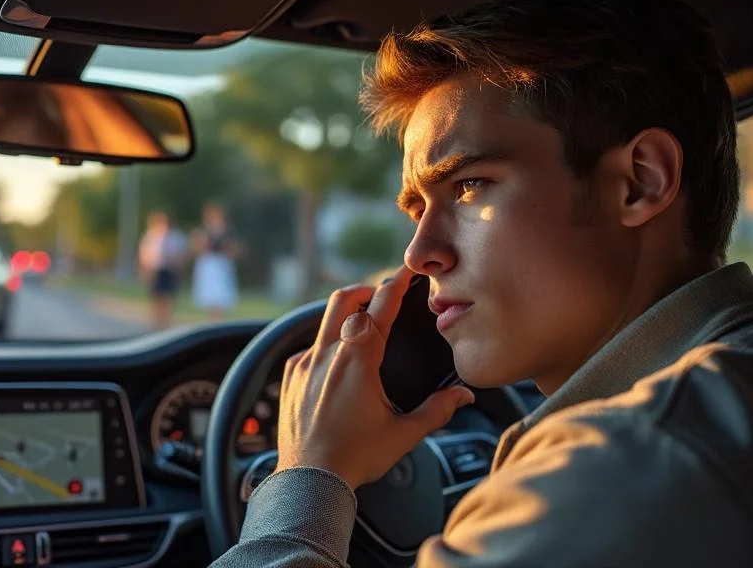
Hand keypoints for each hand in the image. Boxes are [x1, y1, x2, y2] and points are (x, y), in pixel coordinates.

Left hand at [276, 265, 474, 489]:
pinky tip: (334, 364)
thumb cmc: (355, 458)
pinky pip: (307, 349)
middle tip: (380, 294)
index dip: (396, 284)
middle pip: (343, 300)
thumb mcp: (403, 434)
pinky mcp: (290, 377)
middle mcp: (328, 355)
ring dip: (343, 317)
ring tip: (359, 328)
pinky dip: (324, 346)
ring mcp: (304, 364)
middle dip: (365, 290)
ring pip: (322, 322)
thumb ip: (437, 410)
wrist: (309, 480)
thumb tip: (463, 395)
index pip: (381, 307)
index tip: (406, 271)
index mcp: (358, 360)